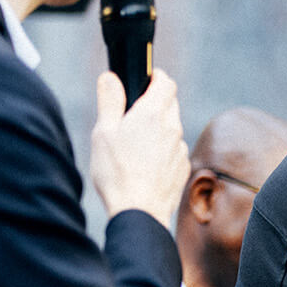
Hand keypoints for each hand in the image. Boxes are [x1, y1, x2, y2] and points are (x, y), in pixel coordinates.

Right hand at [90, 68, 189, 223]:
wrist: (139, 210)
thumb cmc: (117, 172)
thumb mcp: (103, 132)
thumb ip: (109, 101)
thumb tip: (110, 77)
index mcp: (152, 114)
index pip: (166, 83)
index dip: (157, 76)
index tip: (148, 77)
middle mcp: (172, 128)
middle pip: (171, 103)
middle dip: (156, 100)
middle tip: (134, 109)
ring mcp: (180, 148)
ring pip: (173, 127)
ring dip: (159, 126)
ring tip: (135, 140)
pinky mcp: (183, 167)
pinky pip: (174, 149)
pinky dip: (163, 147)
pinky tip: (145, 161)